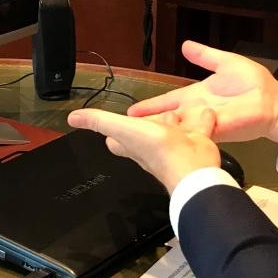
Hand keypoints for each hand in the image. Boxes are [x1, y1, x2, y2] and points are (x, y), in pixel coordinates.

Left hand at [67, 106, 220, 193]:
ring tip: (174, 112)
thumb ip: (99, 121)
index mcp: (133, 144)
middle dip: (145, 124)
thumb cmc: (156, 149)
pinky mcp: (196, 142)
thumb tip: (73, 118)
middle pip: (145, 134)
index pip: (116, 140)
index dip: (112, 132)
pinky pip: (198, 128)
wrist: (193, 166)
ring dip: (173, 120)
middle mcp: (152, 147)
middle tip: (144, 117)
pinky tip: (204, 111)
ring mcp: (175, 145)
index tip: (110, 126)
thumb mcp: (122, 129)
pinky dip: (201, 119)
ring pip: (172, 130)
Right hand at [129, 41, 277, 145]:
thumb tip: (185, 45)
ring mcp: (203, 124)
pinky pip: (190, 134)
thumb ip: (204, 56)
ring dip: (157, 133)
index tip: (132, 111)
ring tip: (134, 136)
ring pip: (175, 129)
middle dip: (147, 124)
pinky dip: (176, 137)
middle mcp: (196, 112)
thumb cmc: (255, 85)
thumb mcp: (225, 63)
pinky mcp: (212, 132)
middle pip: (166, 119)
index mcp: (197, 96)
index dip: (150, 106)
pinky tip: (158, 140)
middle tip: (123, 129)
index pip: (167, 101)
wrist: (274, 103)